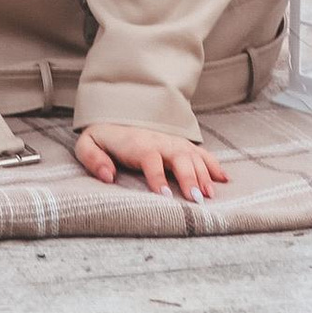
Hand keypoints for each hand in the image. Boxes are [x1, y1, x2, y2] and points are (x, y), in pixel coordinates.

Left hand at [73, 120, 227, 200]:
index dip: (158, 178)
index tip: (165, 196)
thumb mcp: (88, 144)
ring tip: (210, 195)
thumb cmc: (103, 137)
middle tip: (196, 200)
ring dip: (204, 175)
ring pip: (193, 156)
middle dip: (189, 178)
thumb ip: (93, 159)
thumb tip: (107, 175)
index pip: (151, 159)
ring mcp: (173, 142)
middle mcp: (160, 141)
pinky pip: (201, 153)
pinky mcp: (181, 145)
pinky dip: (213, 165)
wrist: (116, 113)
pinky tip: (223, 179)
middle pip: (179, 157)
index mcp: (138, 144)